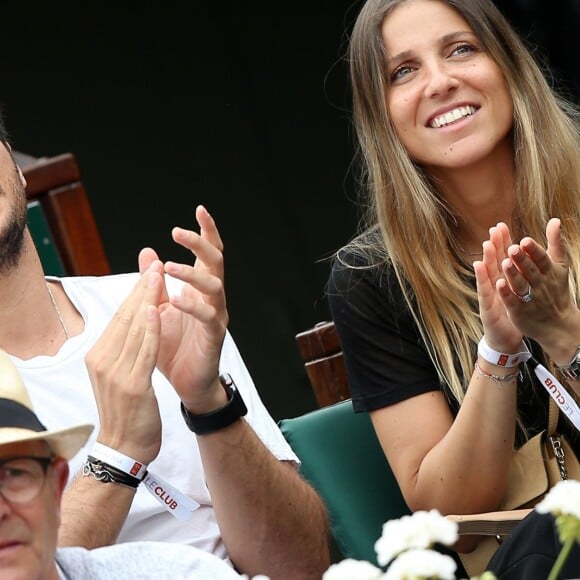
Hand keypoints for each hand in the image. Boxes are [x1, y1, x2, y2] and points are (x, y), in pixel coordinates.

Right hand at [85, 267, 162, 463]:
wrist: (125, 448)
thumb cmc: (127, 410)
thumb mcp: (121, 373)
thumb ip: (126, 345)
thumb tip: (135, 318)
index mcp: (99, 355)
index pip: (120, 316)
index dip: (135, 291)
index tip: (149, 269)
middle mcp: (102, 360)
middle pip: (125, 316)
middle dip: (142, 287)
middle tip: (154, 262)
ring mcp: (115, 373)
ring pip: (134, 329)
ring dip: (147, 299)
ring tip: (158, 275)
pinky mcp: (132, 385)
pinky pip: (143, 351)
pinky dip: (150, 329)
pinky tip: (158, 310)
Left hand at [138, 205, 228, 411]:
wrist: (187, 383)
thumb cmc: (175, 346)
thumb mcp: (159, 308)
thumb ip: (155, 282)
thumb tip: (147, 251)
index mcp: (201, 289)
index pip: (208, 255)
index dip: (206, 232)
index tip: (199, 209)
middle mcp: (213, 298)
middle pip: (216, 262)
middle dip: (200, 243)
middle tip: (177, 232)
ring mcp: (216, 316)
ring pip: (215, 286)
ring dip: (191, 274)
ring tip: (169, 267)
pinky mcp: (214, 337)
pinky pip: (208, 317)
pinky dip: (192, 306)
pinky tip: (176, 300)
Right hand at [473, 222, 522, 352]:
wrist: (505, 338)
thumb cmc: (512, 313)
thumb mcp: (518, 293)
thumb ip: (520, 275)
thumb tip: (525, 257)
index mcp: (503, 280)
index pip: (502, 258)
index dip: (501, 242)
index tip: (502, 226)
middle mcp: (493, 285)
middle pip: (493, 262)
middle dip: (493, 245)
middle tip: (494, 229)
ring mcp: (488, 295)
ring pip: (487, 274)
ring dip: (486, 259)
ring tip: (487, 244)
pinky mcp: (486, 307)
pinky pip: (486, 292)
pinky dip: (483, 280)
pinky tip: (481, 269)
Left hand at [495, 218, 574, 348]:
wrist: (558, 324)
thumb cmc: (555, 289)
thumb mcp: (559, 266)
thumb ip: (555, 244)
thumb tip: (554, 220)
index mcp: (550, 272)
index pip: (542, 259)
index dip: (534, 250)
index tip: (525, 240)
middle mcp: (541, 284)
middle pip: (530, 271)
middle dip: (521, 260)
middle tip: (512, 248)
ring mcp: (530, 298)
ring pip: (521, 285)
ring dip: (513, 274)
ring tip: (504, 263)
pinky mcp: (520, 311)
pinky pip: (513, 301)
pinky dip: (506, 293)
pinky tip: (499, 284)